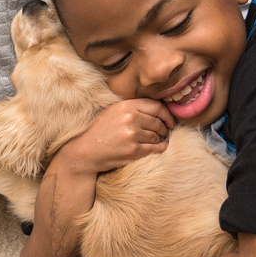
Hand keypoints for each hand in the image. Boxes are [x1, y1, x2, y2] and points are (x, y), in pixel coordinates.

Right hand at [58, 99, 175, 174]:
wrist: (85, 151)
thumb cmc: (100, 131)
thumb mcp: (114, 111)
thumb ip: (134, 108)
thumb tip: (159, 111)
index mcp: (126, 106)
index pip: (156, 106)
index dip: (167, 114)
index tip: (170, 121)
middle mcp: (131, 118)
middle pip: (158, 123)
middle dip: (164, 129)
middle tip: (165, 133)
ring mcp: (132, 135)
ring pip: (157, 136)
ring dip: (160, 140)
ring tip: (158, 141)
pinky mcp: (133, 150)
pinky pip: (155, 148)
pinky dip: (160, 148)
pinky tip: (160, 148)